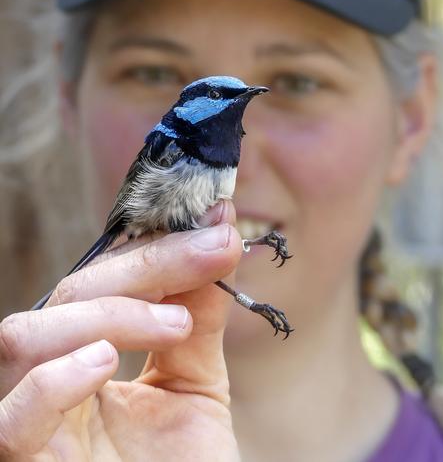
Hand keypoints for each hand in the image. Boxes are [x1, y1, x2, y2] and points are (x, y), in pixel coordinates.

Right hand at [0, 201, 241, 460]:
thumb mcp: (196, 388)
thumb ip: (198, 322)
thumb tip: (220, 238)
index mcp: (85, 355)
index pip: (103, 280)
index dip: (157, 246)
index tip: (219, 222)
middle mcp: (50, 379)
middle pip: (69, 292)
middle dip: (147, 264)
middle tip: (213, 252)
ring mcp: (31, 422)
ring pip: (25, 335)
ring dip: (107, 313)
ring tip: (173, 325)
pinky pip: (11, 417)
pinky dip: (55, 379)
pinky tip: (105, 363)